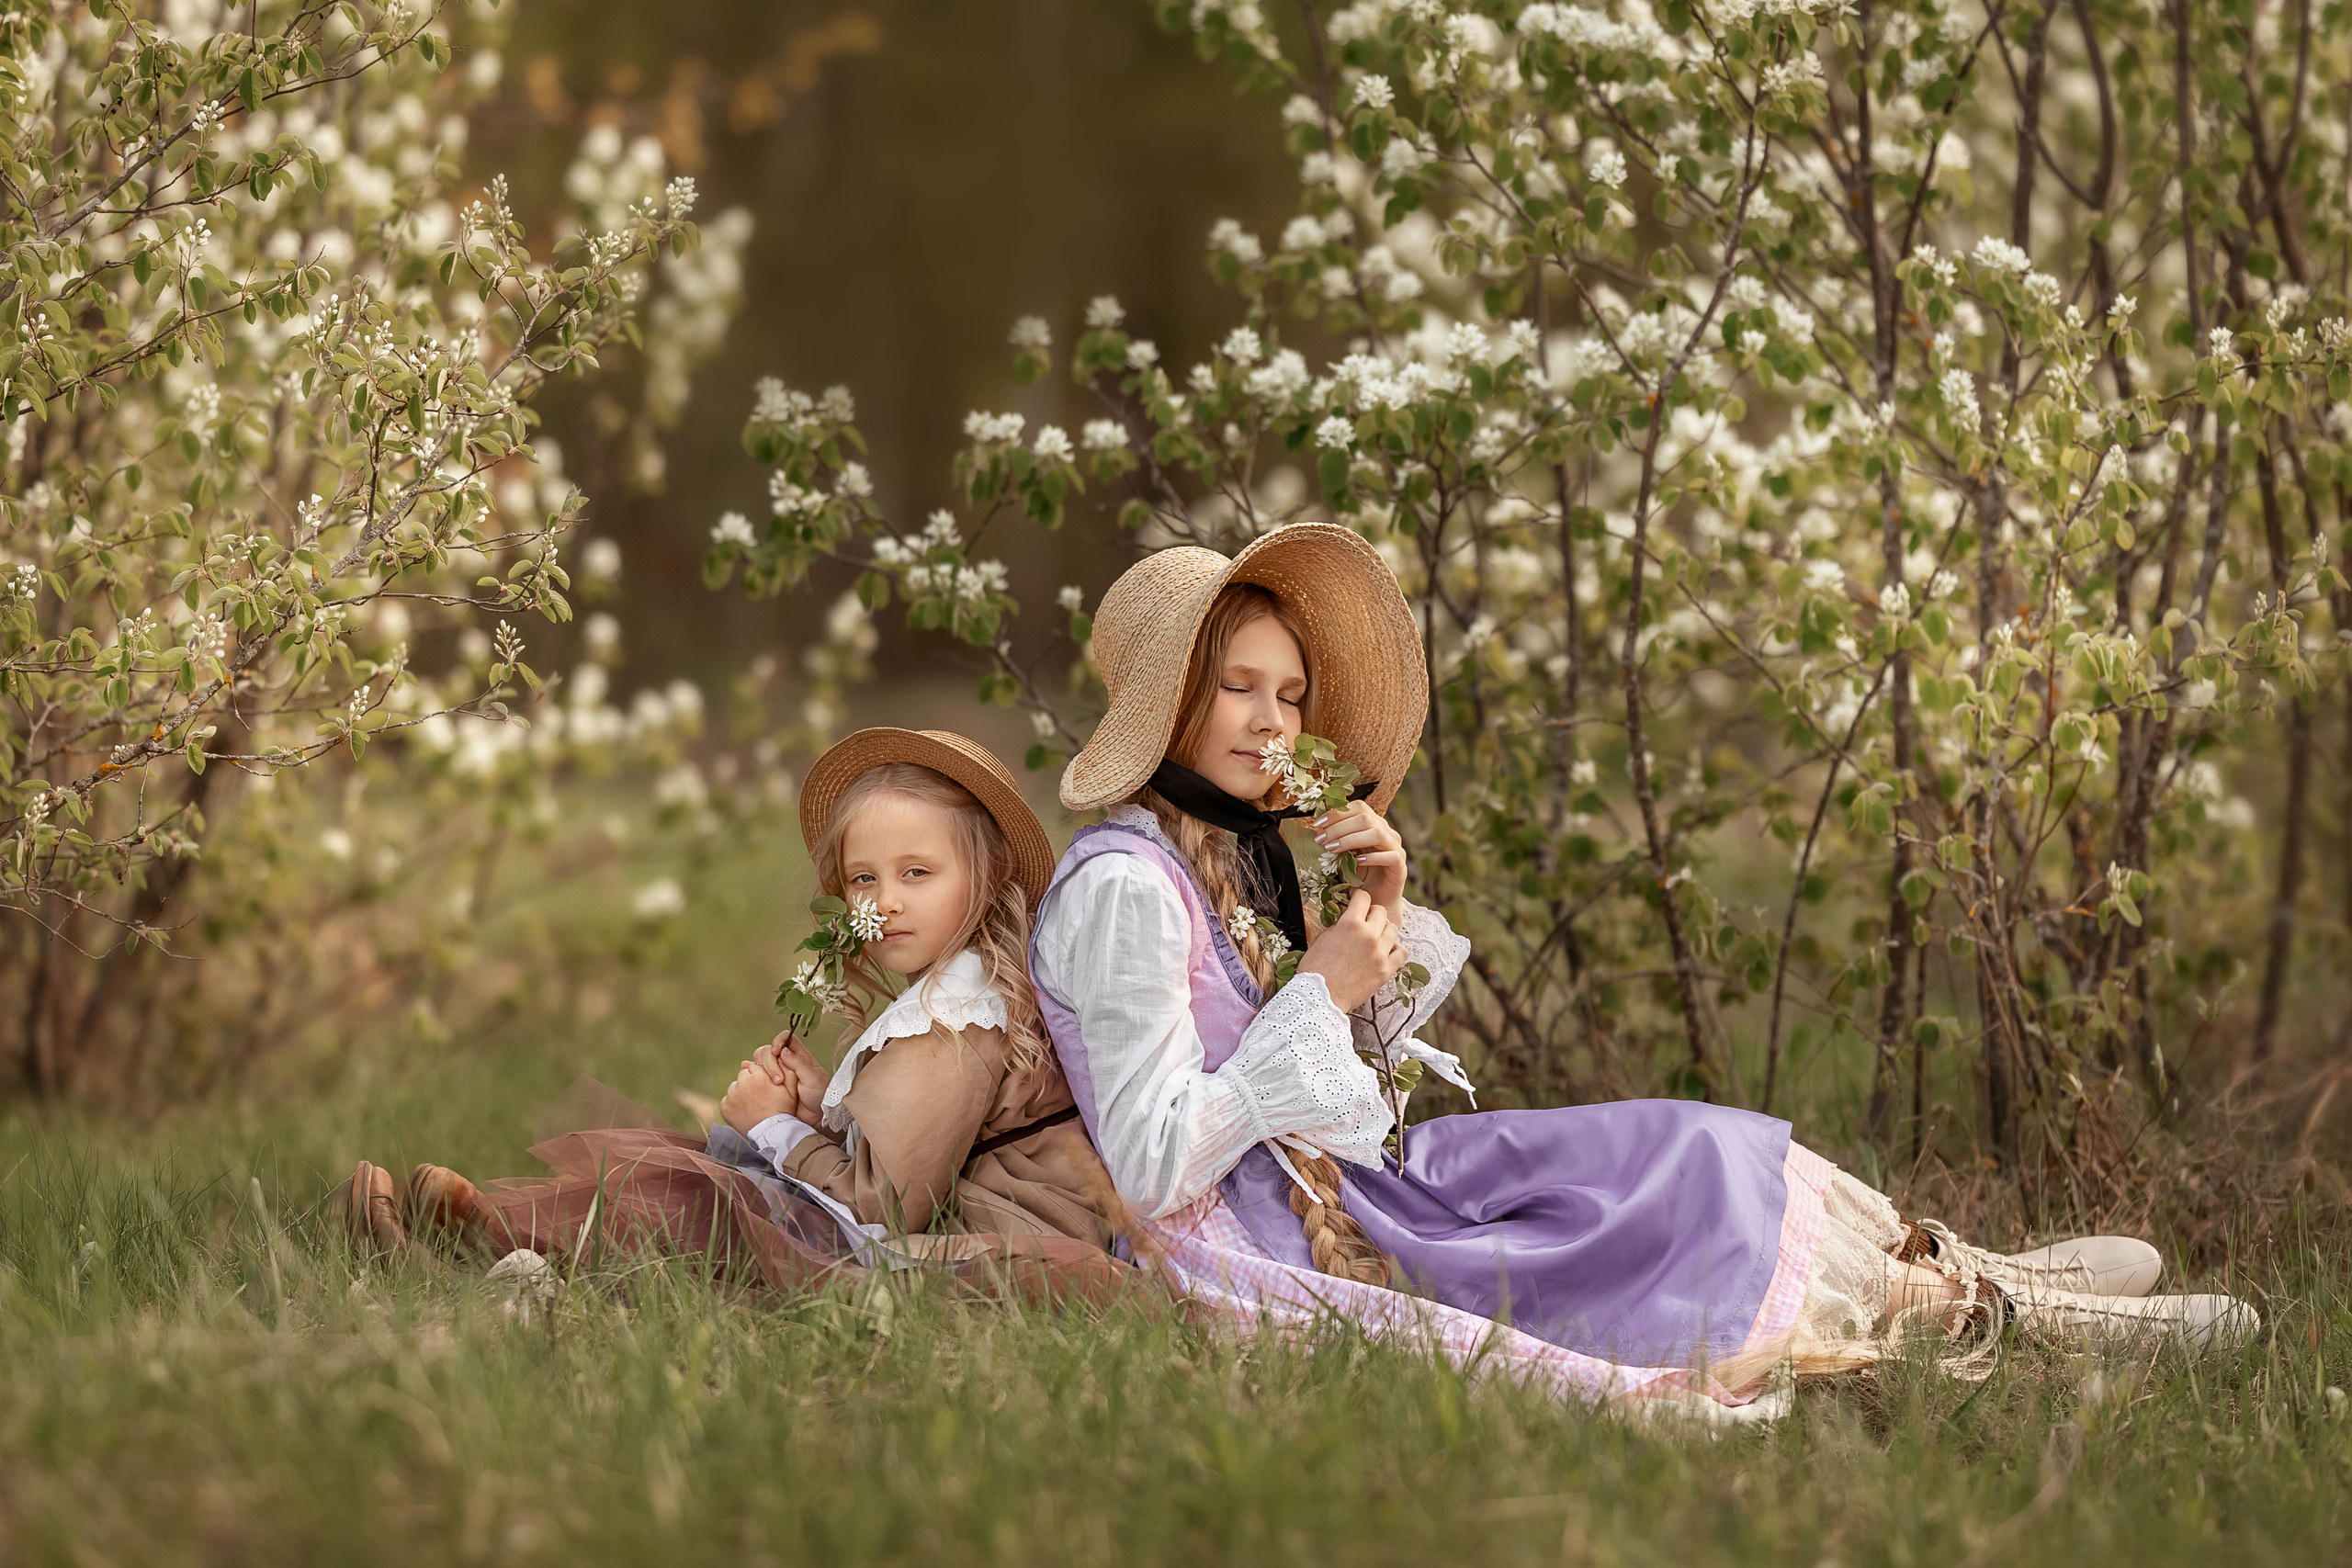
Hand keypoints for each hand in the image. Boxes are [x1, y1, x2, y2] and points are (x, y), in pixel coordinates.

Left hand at [720, 1061, 802, 1137]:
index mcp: (758, 1074)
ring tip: (752, 1105)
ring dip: (741, 1093)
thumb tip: (780, 1055)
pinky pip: (728, 1101)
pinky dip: (734, 1105)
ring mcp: (732, 1095)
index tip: (765, 1087)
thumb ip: (787, 1069)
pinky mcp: (725, 1106)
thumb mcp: (792, 1088)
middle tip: (759, 1096)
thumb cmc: (783, 1109)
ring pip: (735, 1087)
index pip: (754, 1067)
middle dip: (750, 1082)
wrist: (772, 1132)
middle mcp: (743, 1082)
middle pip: (743, 1075)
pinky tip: (745, 1111)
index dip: (761, 1076)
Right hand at [754, 1031, 826, 1124]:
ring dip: (761, 1069)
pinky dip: (751, 1074)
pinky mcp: (769, 1086)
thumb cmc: (819, 1098)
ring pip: (762, 1062)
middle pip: (770, 1050)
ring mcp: (777, 1075)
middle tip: (778, 1079)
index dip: (778, 1041)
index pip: (786, 1039)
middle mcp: (787, 1063)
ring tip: (772, 1084)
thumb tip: (783, 1051)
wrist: (815, 1119)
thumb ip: (799, 1064)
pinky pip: (757, 1075)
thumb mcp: (814, 1079)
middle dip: (769, 1060)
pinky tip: (751, 1079)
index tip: (776, 1051)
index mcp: (800, 1057)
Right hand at [1296, 888, 1406, 1011]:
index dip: (1358, 897)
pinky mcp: (1386, 970)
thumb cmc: (1316, 968)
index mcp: (1350, 924)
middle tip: (1364, 922)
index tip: (1357, 901)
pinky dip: (1395, 949)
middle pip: (1380, 911)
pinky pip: (1401, 951)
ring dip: (1383, 931)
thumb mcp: (1323, 938)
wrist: (1321, 996)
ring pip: (1393, 929)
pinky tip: (1385, 951)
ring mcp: (1380, 953)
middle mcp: (1369, 935)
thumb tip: (1350, 918)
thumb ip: (1340, 925)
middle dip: (1371, 914)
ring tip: (1374, 938)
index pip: (1363, 897)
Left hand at [1313, 800, 1406, 924]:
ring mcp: (1396, 849)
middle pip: (1366, 818)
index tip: (1317, 825)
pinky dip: (1373, 858)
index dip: (1337, 813)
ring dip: (1351, 839)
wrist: (1374, 901)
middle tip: (1321, 840)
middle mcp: (1387, 833)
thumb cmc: (1358, 876)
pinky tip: (1357, 862)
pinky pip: (1391, 856)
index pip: (1359, 807)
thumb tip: (1318, 828)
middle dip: (1339, 828)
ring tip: (1332, 849)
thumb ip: (1337, 839)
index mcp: (1374, 824)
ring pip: (1378, 834)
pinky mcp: (1400, 867)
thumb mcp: (1344, 854)